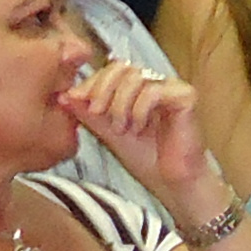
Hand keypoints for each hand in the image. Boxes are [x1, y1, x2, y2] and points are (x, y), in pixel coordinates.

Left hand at [60, 57, 218, 211]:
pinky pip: (154, 91)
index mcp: (138, 88)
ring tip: (122, 128)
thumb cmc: (146, 159)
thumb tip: (64, 96)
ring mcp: (172, 87)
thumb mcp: (108, 132)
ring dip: (121, 104)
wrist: (171, 182)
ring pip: (136, 77)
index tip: (75, 98)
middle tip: (97, 112)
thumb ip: (90, 114)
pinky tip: (140, 127)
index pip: (111, 70)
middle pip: (122, 67)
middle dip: (103, 89)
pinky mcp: (186, 96)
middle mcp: (155, 83)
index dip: (91, 82)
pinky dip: (139, 110)